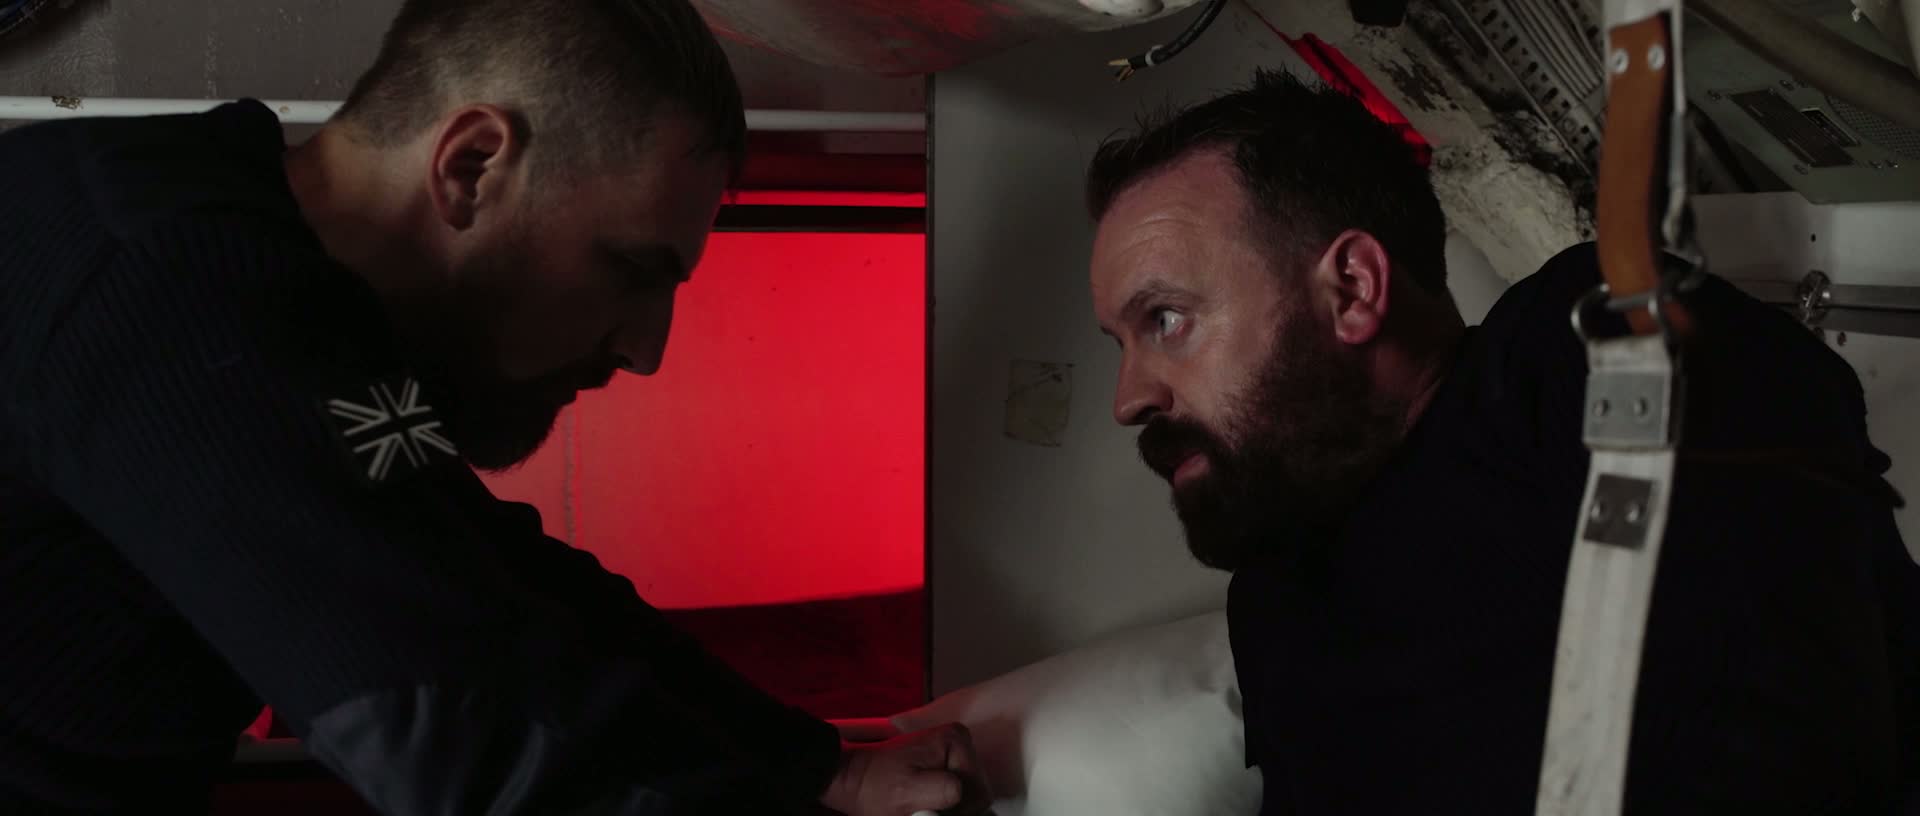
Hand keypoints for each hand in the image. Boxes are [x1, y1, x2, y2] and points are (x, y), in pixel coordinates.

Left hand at [819, 723, 989, 815]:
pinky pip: (957, 792)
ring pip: (968, 795)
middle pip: (976, 793)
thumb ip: (946, 790)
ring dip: (947, 807)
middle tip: (923, 809)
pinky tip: (923, 801)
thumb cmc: (875, 785)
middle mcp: (958, 741)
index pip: (979, 793)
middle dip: (953, 808)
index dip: (958, 812)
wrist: (855, 779)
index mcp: (955, 742)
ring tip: (920, 805)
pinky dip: (942, 802)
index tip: (930, 811)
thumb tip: (966, 794)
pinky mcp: (945, 762)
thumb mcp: (911, 792)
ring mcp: (952, 751)